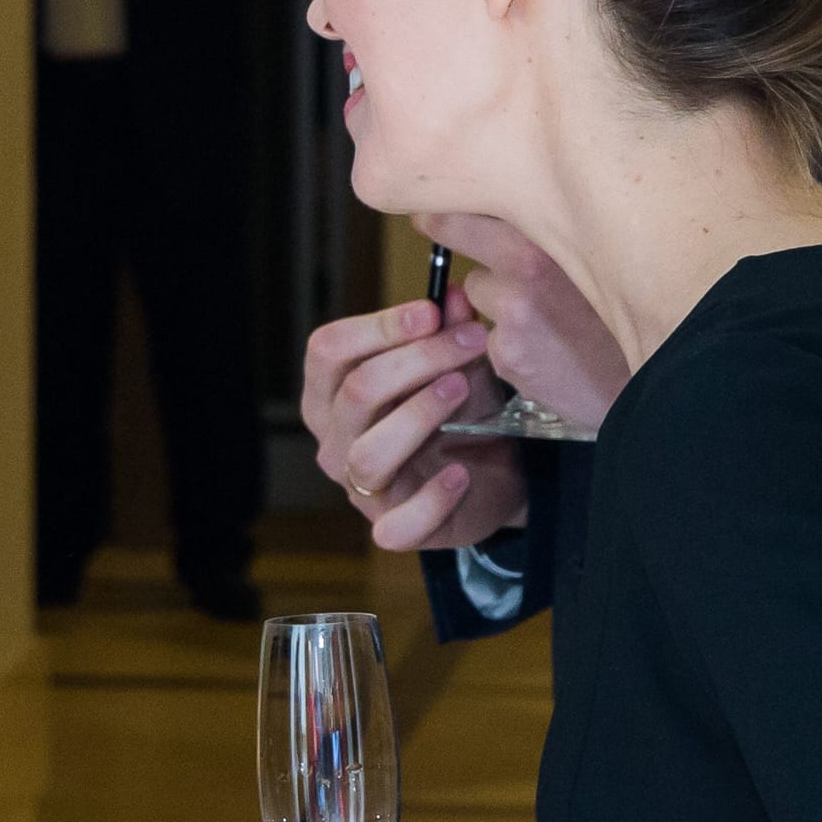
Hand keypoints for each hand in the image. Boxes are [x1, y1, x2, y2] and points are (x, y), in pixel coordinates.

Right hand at [301, 292, 526, 553]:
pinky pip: (398, 523)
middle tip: (471, 341)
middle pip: (356, 392)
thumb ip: (449, 330)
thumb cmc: (459, 412)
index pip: (328, 351)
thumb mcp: (457, 364)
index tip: (431, 311)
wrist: (494, 477)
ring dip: (419, 414)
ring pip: (369, 452)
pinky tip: (461, 473)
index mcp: (331, 393)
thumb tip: (453, 294)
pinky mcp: (391, 527)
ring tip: (462, 389)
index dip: (378, 326)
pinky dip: (432, 497)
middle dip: (417, 359)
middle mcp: (334, 440)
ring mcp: (359, 487)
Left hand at [430, 213, 627, 431]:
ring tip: (548, 312)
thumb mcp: (598, 255)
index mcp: (550, 237)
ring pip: (479, 291)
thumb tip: (500, 209)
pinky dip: (511, 341)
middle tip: (436, 222)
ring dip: (498, 299)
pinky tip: (550, 348)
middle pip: (459, 235)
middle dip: (452, 232)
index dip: (447, 202)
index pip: (473, 206)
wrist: (660, 376)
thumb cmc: (630, 310)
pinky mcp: (509, 356)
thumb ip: (550, 230)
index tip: (428, 200)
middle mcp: (526, 270)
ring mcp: (513, 316)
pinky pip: (493, 335)